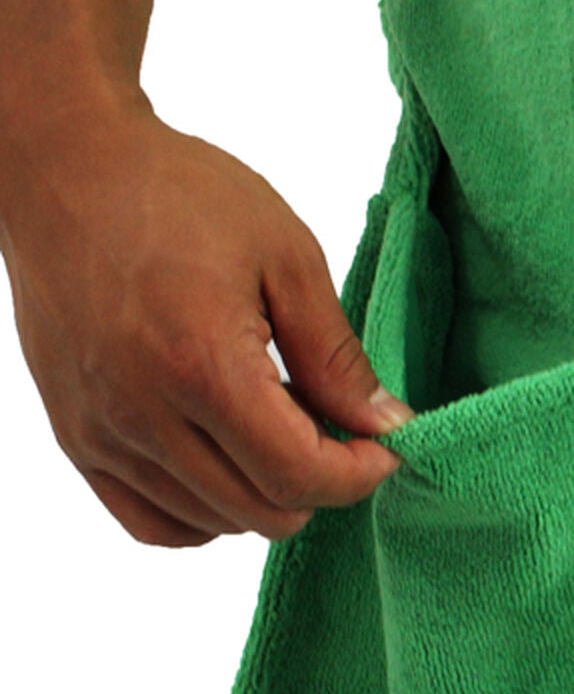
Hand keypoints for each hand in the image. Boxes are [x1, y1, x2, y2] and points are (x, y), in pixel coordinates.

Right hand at [1, 91, 413, 547]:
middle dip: (321, 484)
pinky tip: (230, 461)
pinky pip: (152, 522)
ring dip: (266, 494)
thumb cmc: (177, 194)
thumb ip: (336, 355)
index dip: (361, 475)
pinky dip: (205, 512)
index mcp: (199, 366)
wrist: (67, 169)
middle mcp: (139, 413)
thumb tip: (385, 425)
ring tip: (279, 426)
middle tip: (338, 429)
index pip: (298, 476)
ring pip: (212, 524)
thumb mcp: (286, 257)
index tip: (387, 445)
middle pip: (262, 511)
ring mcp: (100, 432)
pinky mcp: (75, 436)